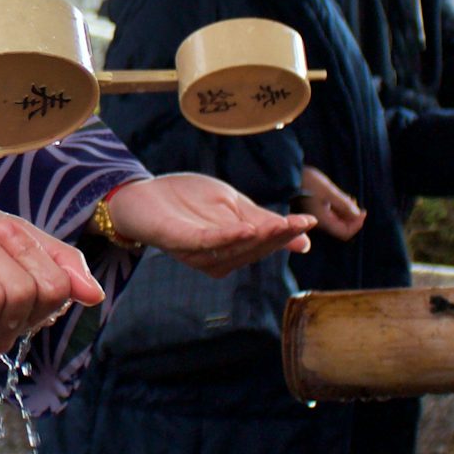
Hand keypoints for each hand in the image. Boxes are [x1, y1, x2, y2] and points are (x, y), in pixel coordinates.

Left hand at [98, 174, 311, 275]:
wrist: (143, 193)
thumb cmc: (187, 202)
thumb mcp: (232, 206)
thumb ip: (263, 220)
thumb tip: (304, 239)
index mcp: (231, 251)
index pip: (264, 244)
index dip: (287, 234)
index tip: (310, 222)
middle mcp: (216, 260)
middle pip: (253, 250)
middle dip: (278, 237)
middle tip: (301, 223)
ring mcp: (196, 254)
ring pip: (234, 249)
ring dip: (259, 239)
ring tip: (281, 226)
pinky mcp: (177, 242)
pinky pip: (206, 243)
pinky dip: (228, 237)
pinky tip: (247, 228)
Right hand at [296, 164, 366, 240]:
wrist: (288, 176)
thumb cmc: (307, 182)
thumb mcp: (328, 191)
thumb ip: (343, 203)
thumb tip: (358, 214)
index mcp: (323, 221)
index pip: (345, 232)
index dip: (357, 224)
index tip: (363, 211)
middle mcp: (320, 222)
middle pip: (342, 228)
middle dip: (353, 218)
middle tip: (355, 202)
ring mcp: (317, 216)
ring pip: (337, 220)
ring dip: (346, 212)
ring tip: (348, 198)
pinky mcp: (315, 209)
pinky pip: (331, 214)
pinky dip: (339, 208)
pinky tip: (340, 197)